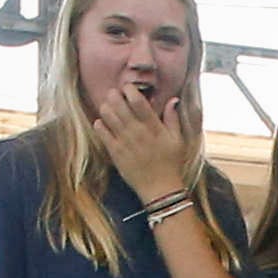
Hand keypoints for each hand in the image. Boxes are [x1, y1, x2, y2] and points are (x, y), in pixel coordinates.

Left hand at [91, 80, 195, 206]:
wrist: (160, 188)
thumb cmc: (171, 164)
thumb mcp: (178, 140)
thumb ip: (173, 119)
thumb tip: (173, 100)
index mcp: (154, 127)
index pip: (138, 101)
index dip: (130, 90)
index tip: (128, 88)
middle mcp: (137, 132)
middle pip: (118, 104)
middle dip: (114, 95)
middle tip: (115, 95)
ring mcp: (124, 141)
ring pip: (107, 115)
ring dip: (106, 107)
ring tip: (109, 108)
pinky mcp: (115, 151)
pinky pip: (101, 131)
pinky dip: (100, 123)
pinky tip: (104, 123)